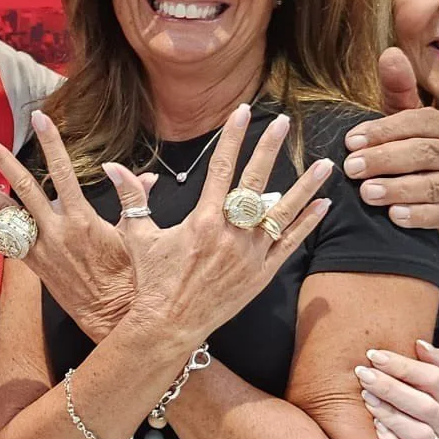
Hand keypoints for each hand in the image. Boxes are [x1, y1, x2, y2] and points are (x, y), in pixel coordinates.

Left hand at [0, 112, 141, 342]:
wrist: (114, 314)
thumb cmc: (128, 275)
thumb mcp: (137, 233)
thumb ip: (135, 197)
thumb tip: (139, 172)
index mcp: (82, 219)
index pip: (64, 172)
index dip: (52, 144)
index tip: (41, 119)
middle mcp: (56, 231)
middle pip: (24, 189)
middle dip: (2, 162)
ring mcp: (42, 249)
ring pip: (6, 215)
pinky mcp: (34, 265)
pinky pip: (4, 245)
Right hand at [103, 104, 331, 344]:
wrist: (168, 326)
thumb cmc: (151, 282)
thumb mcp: (138, 236)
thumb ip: (131, 198)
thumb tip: (113, 166)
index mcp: (202, 220)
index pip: (221, 168)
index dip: (232, 137)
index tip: (243, 112)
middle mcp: (230, 234)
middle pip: (255, 181)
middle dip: (269, 149)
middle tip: (283, 124)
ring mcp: (249, 254)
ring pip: (282, 212)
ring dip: (306, 186)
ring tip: (326, 164)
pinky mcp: (261, 275)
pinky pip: (289, 244)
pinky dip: (307, 224)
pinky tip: (323, 205)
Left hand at [342, 48, 438, 230]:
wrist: (422, 188)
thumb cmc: (405, 145)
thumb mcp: (399, 116)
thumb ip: (396, 88)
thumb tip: (390, 53)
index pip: (416, 122)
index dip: (383, 131)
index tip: (350, 141)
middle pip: (422, 153)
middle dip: (384, 160)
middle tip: (351, 168)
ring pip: (430, 185)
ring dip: (397, 189)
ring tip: (367, 193)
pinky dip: (418, 216)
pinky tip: (394, 216)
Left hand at [355, 339, 438, 438]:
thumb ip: (438, 368)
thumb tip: (419, 342)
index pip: (436, 379)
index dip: (405, 366)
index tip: (375, 354)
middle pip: (425, 405)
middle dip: (392, 388)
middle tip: (364, 374)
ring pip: (419, 434)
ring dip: (392, 415)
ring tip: (366, 398)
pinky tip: (376, 430)